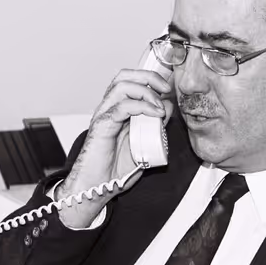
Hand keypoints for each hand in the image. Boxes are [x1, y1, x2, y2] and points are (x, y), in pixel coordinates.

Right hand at [55, 69, 174, 227]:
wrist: (97, 187)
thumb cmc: (114, 170)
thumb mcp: (144, 144)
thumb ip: (155, 126)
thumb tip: (166, 107)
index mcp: (117, 111)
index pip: (130, 81)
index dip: (150, 79)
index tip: (168, 89)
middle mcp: (108, 109)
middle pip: (124, 77)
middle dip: (149, 77)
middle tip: (165, 88)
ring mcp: (104, 116)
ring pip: (122, 86)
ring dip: (146, 92)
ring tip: (160, 107)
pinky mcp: (102, 126)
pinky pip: (121, 107)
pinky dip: (141, 106)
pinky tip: (155, 114)